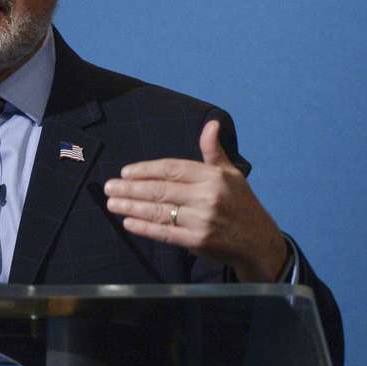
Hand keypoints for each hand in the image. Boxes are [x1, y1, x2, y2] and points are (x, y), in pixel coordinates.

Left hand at [104, 119, 288, 280]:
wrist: (257, 241)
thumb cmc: (241, 204)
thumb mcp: (231, 174)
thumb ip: (213, 151)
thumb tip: (211, 124)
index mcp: (213, 177)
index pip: (172, 169)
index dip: (146, 170)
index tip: (126, 172)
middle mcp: (207, 196)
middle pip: (161, 190)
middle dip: (131, 189)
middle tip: (109, 188)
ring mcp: (202, 220)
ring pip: (159, 211)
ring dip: (132, 207)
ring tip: (112, 204)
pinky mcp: (198, 241)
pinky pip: (165, 233)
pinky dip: (145, 228)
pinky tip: (129, 222)